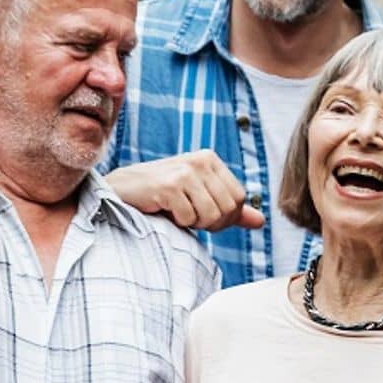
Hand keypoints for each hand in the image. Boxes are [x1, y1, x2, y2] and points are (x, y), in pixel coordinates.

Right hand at [106, 151, 266, 232]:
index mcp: (210, 159)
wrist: (122, 190)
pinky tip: (164, 210)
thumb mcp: (199, 196)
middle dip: (211, 223)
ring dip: (193, 223)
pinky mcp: (169, 186)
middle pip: (228, 209)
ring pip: (210, 216)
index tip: (205, 218)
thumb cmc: (161, 195)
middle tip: (189, 217)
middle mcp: (200, 160)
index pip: (239, 198)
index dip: (226, 217)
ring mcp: (184, 172)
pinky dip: (177, 223)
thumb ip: (229, 208)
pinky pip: (188, 218)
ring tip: (177, 212)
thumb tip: (260, 221)